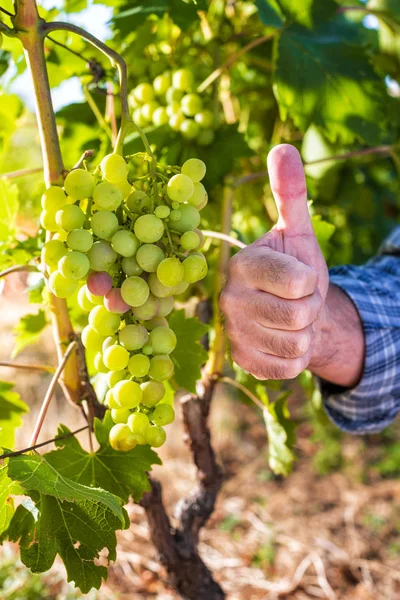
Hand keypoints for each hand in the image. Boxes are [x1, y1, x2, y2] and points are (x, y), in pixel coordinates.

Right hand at [220, 144, 329, 379]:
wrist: (291, 312)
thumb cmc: (295, 269)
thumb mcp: (298, 232)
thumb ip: (290, 193)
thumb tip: (283, 146)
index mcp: (242, 264)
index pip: (296, 280)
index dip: (310, 281)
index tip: (300, 276)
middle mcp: (229, 298)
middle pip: (299, 314)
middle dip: (311, 308)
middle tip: (298, 299)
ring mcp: (233, 332)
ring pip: (295, 343)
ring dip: (305, 332)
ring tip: (291, 319)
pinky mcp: (241, 361)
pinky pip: (287, 367)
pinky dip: (296, 357)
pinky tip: (283, 341)